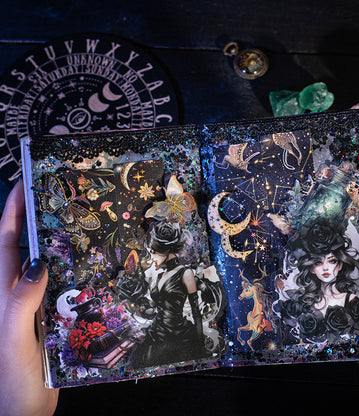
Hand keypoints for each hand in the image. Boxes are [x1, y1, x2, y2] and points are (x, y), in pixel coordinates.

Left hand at [0, 180, 58, 415]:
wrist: (23, 410)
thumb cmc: (11, 379)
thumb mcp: (13, 339)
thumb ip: (20, 302)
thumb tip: (37, 262)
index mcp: (3, 291)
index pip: (7, 240)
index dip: (13, 210)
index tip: (25, 182)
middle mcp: (18, 291)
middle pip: (26, 245)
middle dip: (37, 216)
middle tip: (57, 193)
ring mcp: (35, 302)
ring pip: (47, 261)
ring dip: (58, 239)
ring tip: (77, 217)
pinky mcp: (51, 314)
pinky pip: (63, 284)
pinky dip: (73, 267)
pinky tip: (89, 260)